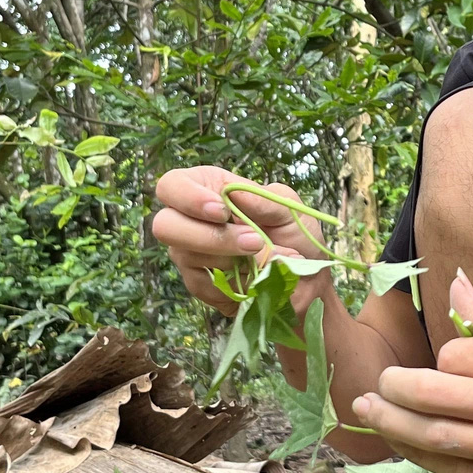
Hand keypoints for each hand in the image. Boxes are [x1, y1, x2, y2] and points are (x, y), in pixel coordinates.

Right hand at [151, 166, 330, 316]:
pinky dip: (234, 283)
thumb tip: (233, 191)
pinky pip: (202, 285)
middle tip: (253, 242)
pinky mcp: (198, 284)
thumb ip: (263, 200)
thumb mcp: (289, 210)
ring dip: (231, 260)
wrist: (307, 280)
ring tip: (267, 260)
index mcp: (207, 188)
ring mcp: (189, 254)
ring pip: (185, 257)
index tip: (221, 212)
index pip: (172, 186)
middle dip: (210, 236)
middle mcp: (189, 220)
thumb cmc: (294, 234)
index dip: (188, 198)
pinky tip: (255, 279)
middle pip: (165, 226)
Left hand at [351, 292, 472, 472]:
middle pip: (435, 396)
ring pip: (438, 439)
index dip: (447, 358)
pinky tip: (407, 445)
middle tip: (377, 383)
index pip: (460, 355)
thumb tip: (456, 287)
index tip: (450, 361)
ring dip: (395, 425)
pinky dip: (427, 457)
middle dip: (396, 388)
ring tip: (368, 410)